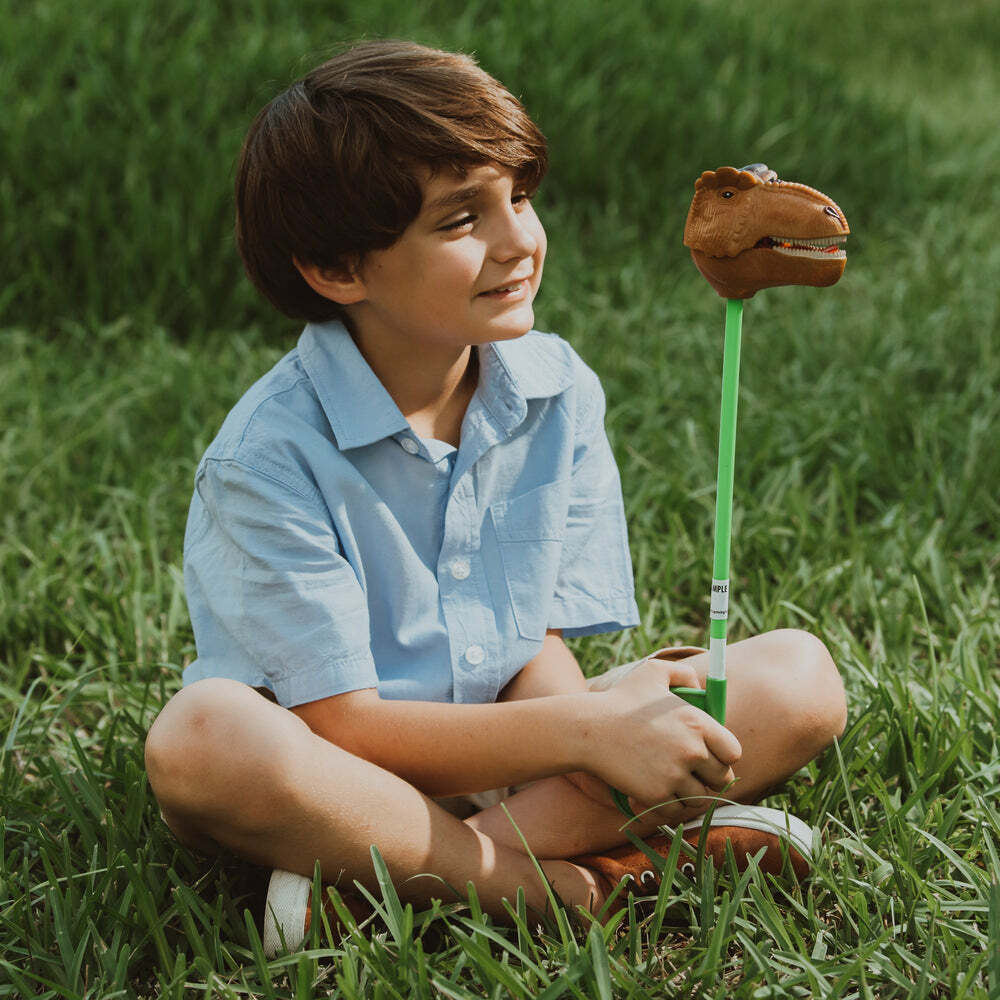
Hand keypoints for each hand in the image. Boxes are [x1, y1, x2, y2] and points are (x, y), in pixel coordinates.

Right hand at [582, 658, 741, 825]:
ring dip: (690, 794)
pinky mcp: (657, 794)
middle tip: (695, 775)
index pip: (733, 752)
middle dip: (710, 779)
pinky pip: (677, 810)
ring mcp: (675, 775)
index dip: (724, 757)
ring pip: (700, 798)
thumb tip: (700, 687)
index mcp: (698, 723)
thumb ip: (683, 673)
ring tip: (675, 783)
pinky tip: (659, 793)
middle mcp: (692, 751)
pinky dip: (671, 806)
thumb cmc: (621, 698)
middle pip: (722, 780)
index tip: (712, 757)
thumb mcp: (653, 671)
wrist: (590, 728)